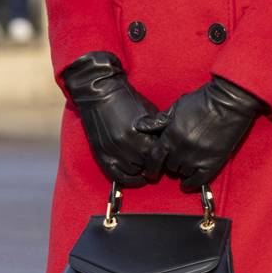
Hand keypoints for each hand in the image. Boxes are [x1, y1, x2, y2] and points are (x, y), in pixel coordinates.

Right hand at [61, 50, 166, 187]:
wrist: (100, 93)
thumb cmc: (128, 100)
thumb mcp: (150, 112)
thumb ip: (159, 130)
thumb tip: (171, 145)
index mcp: (141, 136)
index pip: (158, 158)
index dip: (163, 159)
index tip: (166, 158)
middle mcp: (126, 147)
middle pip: (146, 167)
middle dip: (152, 165)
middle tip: (157, 163)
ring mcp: (112, 152)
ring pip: (132, 173)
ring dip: (140, 171)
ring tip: (145, 166)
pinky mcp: (102, 155)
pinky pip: (116, 176)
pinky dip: (127, 179)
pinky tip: (135, 177)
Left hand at [136, 74, 267, 191]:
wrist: (228, 102)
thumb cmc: (202, 101)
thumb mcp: (176, 107)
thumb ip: (158, 121)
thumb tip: (139, 126)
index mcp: (170, 136)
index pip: (154, 158)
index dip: (151, 167)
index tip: (151, 172)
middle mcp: (180, 150)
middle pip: (169, 166)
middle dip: (170, 163)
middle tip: (174, 159)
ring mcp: (197, 157)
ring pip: (183, 173)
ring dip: (182, 170)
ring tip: (185, 164)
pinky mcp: (212, 162)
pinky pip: (198, 180)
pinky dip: (192, 184)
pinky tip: (188, 183)